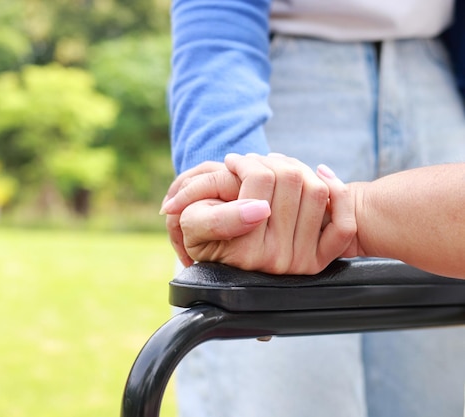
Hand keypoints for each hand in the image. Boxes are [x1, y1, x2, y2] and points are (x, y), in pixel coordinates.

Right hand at [163, 153, 356, 273]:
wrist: (221, 258)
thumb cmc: (203, 235)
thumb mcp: (193, 225)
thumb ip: (217, 219)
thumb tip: (261, 209)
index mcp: (245, 250)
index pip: (258, 180)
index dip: (244, 163)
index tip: (233, 162)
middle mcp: (276, 259)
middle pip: (290, 179)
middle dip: (270, 161)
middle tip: (253, 164)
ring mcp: (301, 261)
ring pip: (317, 191)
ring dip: (298, 169)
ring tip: (275, 170)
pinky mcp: (319, 261)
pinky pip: (343, 225)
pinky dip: (337, 192)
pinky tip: (319, 175)